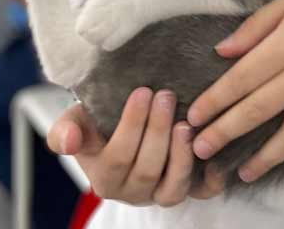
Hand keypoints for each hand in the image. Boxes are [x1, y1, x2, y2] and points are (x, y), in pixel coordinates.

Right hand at [47, 89, 226, 205]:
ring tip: (185, 123)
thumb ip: (67, 129)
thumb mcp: (78, 121)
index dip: (132, 125)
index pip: (117, 157)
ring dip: (181, 155)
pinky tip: (216, 158)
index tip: (143, 91)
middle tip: (166, 95)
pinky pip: (200, 193)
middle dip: (158, 131)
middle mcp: (131, 190)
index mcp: (103, 176)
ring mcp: (158, 193)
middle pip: (147, 169)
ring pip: (172, 187)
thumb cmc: (100, 122)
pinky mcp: (184, 190)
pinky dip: (210, 180)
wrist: (120, 127)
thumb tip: (68, 141)